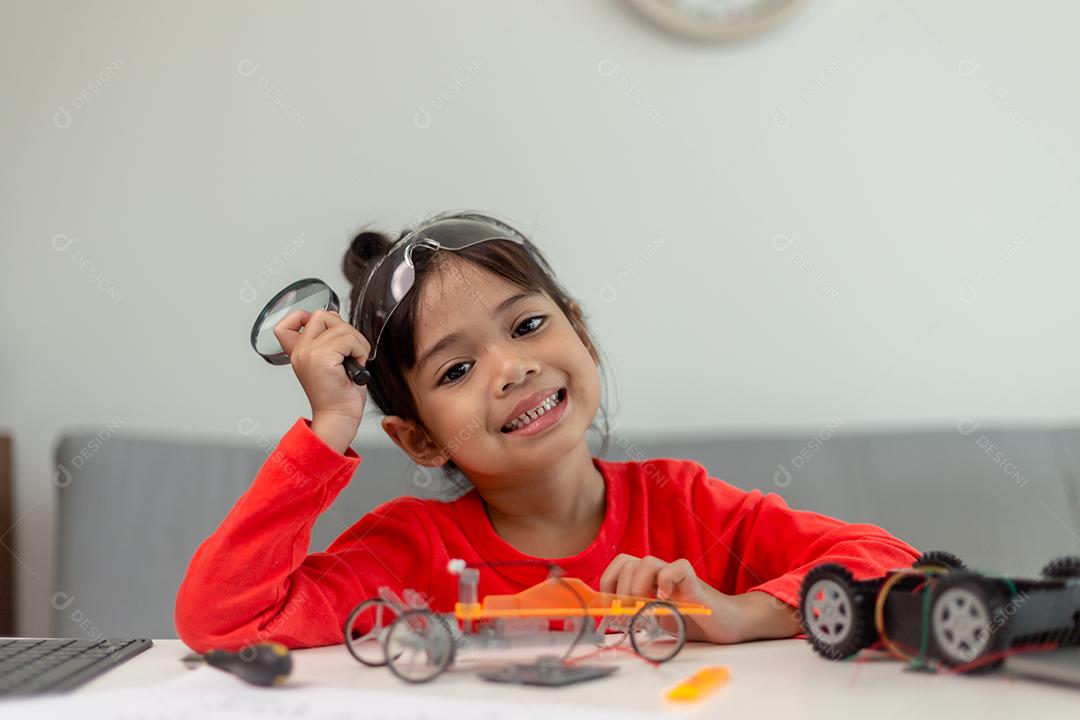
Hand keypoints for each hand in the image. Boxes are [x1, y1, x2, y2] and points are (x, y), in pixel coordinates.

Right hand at [273, 309, 369, 451]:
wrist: (339, 417)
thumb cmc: (339, 394)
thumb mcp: (331, 361)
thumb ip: (327, 338)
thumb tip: (333, 316)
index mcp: (298, 352)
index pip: (286, 323)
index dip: (303, 317)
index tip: (324, 332)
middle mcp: (300, 351)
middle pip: (323, 315)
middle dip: (344, 329)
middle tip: (348, 353)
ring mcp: (309, 353)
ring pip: (342, 327)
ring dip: (357, 344)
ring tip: (352, 363)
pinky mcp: (322, 358)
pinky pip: (350, 339)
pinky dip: (360, 351)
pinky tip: (354, 367)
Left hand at [598, 554, 744, 643]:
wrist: (726, 624)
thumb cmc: (690, 620)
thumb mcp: (655, 618)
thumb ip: (635, 613)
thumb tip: (610, 617)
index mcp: (647, 578)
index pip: (619, 565)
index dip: (607, 583)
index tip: (608, 609)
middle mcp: (659, 572)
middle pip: (627, 562)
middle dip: (620, 592)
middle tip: (627, 616)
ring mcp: (676, 575)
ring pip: (647, 562)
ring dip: (638, 587)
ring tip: (645, 609)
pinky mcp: (694, 581)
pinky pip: (677, 567)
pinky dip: (667, 582)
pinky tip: (667, 600)